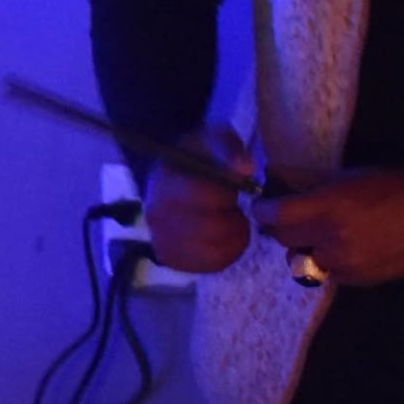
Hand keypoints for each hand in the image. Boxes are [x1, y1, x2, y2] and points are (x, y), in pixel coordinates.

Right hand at [141, 125, 256, 273]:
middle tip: (232, 206)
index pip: (204, 197)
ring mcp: (162, 242)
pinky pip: (213, 264)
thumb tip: (246, 169)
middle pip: (211, 229)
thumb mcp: (214, 139)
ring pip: (215, 251)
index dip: (228, 194)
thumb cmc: (197, 155)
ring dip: (233, 236)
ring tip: (229, 219)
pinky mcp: (173, 260)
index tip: (231, 187)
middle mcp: (156, 217)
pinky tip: (224, 235)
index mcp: (164, 183)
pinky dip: (228, 251)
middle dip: (232, 217)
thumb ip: (229, 150)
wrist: (170, 176)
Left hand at [253, 167, 403, 289]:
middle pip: (283, 240)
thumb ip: (313, 181)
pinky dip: (327, 260)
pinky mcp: (355, 281)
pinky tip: (347, 245)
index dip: (262, 210)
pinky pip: (326, 272)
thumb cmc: (400, 187)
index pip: (274, 216)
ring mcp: (343, 265)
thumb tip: (279, 178)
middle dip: (281, 227)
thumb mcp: (353, 175)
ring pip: (302, 260)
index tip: (262, 204)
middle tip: (291, 215)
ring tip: (322, 231)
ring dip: (304, 246)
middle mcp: (331, 240)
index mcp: (329, 208)